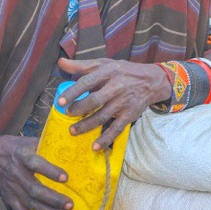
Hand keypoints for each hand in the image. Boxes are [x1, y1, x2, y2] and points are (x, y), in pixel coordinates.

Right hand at [0, 132, 70, 209]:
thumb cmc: (13, 147)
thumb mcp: (26, 141)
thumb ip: (44, 144)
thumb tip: (69, 145)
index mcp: (21, 156)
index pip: (36, 163)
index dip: (50, 171)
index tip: (65, 177)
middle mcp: (16, 174)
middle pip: (35, 189)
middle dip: (53, 199)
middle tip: (70, 205)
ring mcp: (12, 188)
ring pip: (30, 203)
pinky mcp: (9, 198)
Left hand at [56, 57, 171, 149]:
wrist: (150, 81)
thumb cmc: (122, 71)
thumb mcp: (103, 64)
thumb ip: (81, 65)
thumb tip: (60, 63)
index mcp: (107, 73)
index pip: (87, 82)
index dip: (73, 92)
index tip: (59, 101)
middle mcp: (116, 87)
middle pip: (95, 100)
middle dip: (79, 109)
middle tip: (67, 114)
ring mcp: (123, 103)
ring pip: (103, 116)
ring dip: (87, 125)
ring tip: (73, 131)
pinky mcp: (129, 115)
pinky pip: (116, 129)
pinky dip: (106, 139)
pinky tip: (95, 146)